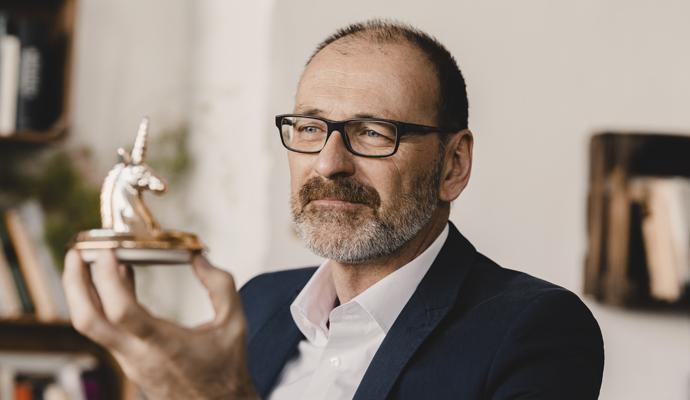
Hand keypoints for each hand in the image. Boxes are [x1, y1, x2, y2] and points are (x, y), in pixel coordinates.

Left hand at [62, 249, 258, 399]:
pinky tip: (118, 279)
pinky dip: (102, 301)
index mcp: (164, 344)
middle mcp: (138, 354)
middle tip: (76, 252)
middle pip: (87, 321)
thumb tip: (198, 257)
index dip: (107, 279)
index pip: (122, 312)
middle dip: (74, 283)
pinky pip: (105, 329)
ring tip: (90, 260)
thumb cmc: (227, 368)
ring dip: (83, 292)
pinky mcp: (128, 362)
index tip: (108, 251)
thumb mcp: (235, 323)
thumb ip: (220, 286)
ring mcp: (129, 361)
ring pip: (90, 326)